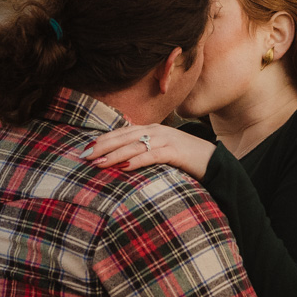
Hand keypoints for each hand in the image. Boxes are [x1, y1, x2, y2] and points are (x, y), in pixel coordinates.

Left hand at [83, 123, 215, 180]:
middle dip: (103, 146)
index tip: (85, 148)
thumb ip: (142, 150)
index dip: (103, 139)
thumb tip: (120, 160)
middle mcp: (156, 131)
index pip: (121, 132)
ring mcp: (166, 140)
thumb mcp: (160, 150)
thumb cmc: (183, 157)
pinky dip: (138, 160)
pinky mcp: (176, 152)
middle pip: (124, 136)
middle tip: (84, 156)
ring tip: (99, 163)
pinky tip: (125, 167)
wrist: (212, 159)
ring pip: (135, 145)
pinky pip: (154, 155)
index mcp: (150, 129)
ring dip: (116, 154)